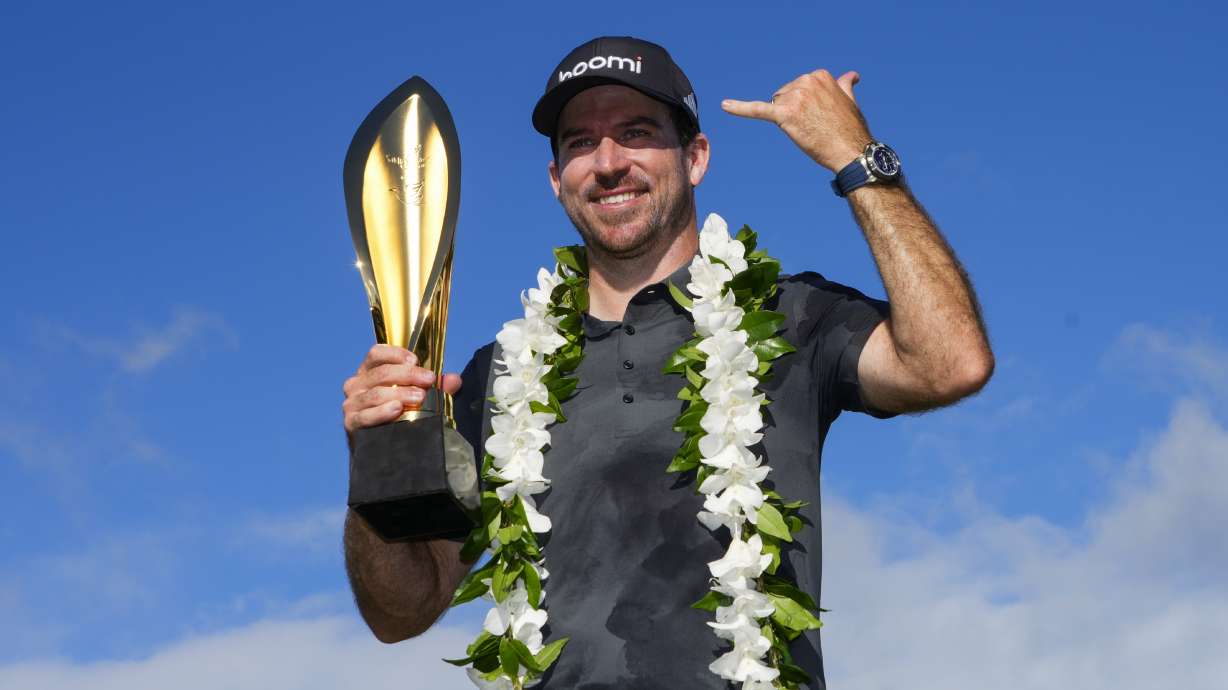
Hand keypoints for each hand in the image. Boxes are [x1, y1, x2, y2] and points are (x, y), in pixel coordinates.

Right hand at [342, 344, 461, 433]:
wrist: (380, 447)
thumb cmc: (398, 414)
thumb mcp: (416, 396)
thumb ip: (436, 387)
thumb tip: (454, 380)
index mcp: (369, 371)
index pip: (377, 353)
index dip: (396, 353)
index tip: (415, 360)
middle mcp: (357, 384)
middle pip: (381, 373)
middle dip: (408, 374)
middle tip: (429, 380)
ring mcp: (352, 403)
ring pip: (376, 393)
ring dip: (400, 393)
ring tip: (419, 396)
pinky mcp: (351, 422)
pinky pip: (365, 415)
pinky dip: (381, 412)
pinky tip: (396, 409)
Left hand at [722, 69, 870, 172]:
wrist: (851, 150)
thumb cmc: (850, 129)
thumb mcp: (849, 101)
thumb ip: (843, 86)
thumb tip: (850, 75)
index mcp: (819, 75)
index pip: (797, 88)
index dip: (804, 105)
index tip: (820, 116)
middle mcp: (805, 81)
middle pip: (784, 96)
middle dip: (793, 111)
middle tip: (815, 126)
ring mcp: (794, 97)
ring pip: (776, 105)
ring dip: (786, 119)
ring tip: (808, 129)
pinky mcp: (784, 115)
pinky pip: (758, 109)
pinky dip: (739, 108)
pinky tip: (724, 105)